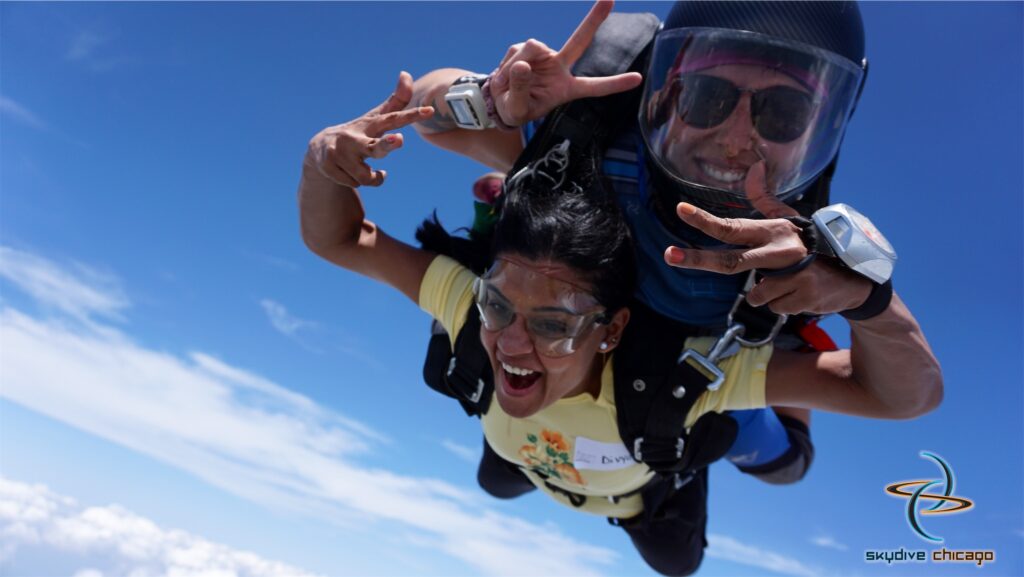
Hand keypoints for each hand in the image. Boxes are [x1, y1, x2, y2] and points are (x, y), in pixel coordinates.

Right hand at [305, 71, 433, 187]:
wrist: (318, 149)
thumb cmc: (358, 132)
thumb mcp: (375, 119)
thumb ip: (396, 102)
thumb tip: (406, 73)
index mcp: (370, 125)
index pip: (393, 118)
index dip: (411, 116)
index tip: (429, 111)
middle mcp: (354, 137)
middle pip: (375, 146)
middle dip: (386, 144)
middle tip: (397, 139)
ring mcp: (340, 152)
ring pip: (366, 177)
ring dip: (373, 177)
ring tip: (369, 170)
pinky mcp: (329, 166)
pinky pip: (355, 184)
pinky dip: (357, 181)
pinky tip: (349, 171)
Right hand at [487, 0, 642, 126]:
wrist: (499, 100)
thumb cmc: (514, 109)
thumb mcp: (517, 110)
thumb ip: (520, 90)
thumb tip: (522, 65)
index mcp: (566, 89)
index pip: (593, 87)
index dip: (614, 83)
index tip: (638, 79)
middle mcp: (560, 67)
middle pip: (579, 41)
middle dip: (594, 19)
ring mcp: (544, 55)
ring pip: (532, 47)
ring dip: (515, 66)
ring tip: (505, 85)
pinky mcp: (528, 48)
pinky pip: (517, 50)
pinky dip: (506, 66)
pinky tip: (503, 78)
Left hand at [663, 162, 872, 314]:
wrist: (852, 280)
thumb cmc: (812, 247)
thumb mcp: (790, 221)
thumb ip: (765, 199)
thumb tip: (754, 166)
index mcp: (773, 231)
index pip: (732, 226)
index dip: (704, 219)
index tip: (681, 209)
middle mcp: (780, 250)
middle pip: (729, 260)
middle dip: (697, 258)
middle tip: (668, 254)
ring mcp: (792, 274)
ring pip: (755, 293)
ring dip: (768, 292)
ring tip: (791, 282)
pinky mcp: (802, 296)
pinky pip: (774, 307)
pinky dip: (784, 304)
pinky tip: (802, 293)